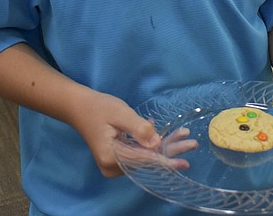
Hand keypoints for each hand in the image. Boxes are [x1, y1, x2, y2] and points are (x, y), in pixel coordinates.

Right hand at [69, 91, 196, 177]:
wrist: (80, 107)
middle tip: (192, 144)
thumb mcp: (120, 114)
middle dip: (170, 151)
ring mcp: (116, 163)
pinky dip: (154, 144)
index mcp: (112, 157)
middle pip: (147, 160)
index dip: (164, 160)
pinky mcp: (119, 157)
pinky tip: (171, 135)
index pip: (143, 160)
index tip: (182, 162)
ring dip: (165, 146)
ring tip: (186, 137)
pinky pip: (141, 153)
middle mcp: (114, 166)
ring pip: (146, 157)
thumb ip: (139, 129)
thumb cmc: (99, 107)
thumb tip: (156, 144)